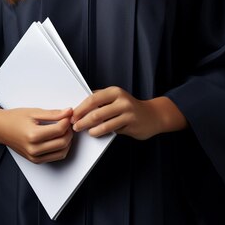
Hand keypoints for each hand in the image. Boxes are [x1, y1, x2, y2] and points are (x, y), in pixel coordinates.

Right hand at [0, 107, 73, 162]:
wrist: (0, 128)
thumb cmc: (14, 119)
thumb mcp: (34, 112)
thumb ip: (53, 114)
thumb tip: (68, 112)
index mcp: (33, 135)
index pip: (59, 130)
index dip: (67, 121)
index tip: (67, 115)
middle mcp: (34, 149)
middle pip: (63, 142)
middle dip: (69, 131)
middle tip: (66, 121)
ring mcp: (35, 157)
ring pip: (62, 152)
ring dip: (67, 141)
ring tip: (63, 130)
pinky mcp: (36, 161)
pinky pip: (55, 157)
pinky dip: (61, 148)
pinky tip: (58, 138)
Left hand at [71, 87, 187, 139]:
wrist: (152, 115)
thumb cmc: (130, 107)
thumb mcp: (116, 98)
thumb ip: (101, 98)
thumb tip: (80, 104)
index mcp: (115, 91)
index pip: (92, 98)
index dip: (80, 108)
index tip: (72, 115)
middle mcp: (121, 100)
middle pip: (96, 112)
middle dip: (82, 120)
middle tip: (74, 125)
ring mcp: (127, 113)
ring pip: (103, 123)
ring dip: (89, 128)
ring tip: (83, 130)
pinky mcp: (130, 124)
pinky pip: (111, 129)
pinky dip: (99, 132)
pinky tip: (94, 133)